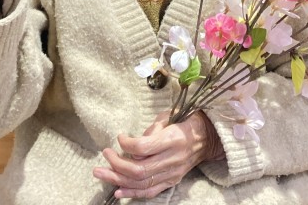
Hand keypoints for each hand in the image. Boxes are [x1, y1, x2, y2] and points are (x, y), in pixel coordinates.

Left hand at [93, 110, 223, 198]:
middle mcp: (172, 159)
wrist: (206, 138)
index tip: (119, 137)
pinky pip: (150, 191)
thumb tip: (134, 141)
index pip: (144, 147)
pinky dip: (132, 192)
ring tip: (101, 173)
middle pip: (139, 169)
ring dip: (118, 179)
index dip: (127, 143)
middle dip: (117, 164)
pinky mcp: (171, 182)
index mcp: (173, 139)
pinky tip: (118, 191)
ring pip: (141, 182)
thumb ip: (153, 128)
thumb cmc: (185, 121)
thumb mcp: (170, 116)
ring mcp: (172, 173)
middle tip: (104, 155)